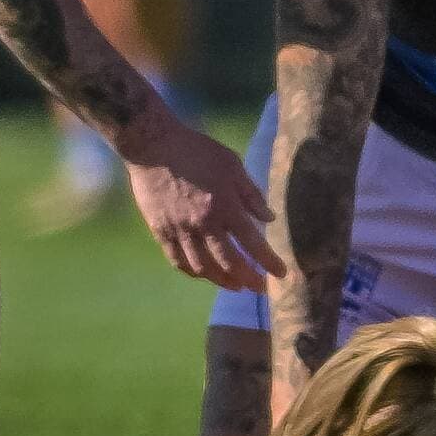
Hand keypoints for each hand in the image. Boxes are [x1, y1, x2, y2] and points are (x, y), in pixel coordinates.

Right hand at [122, 110, 282, 290]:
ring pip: (203, 267)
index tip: (281, 274)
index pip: (253, 243)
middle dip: (249, 279)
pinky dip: (194, 272)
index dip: (269, 262)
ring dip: (222, 280)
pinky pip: (178, 261)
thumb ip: (251, 195)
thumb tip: (269, 219)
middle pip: (229, 263)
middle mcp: (203, 223)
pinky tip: (205, 275)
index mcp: (225, 206)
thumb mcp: (232, 165)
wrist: (153, 146)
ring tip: (236, 286)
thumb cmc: (198, 151)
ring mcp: (179, 230)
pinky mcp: (160, 231)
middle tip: (261, 288)